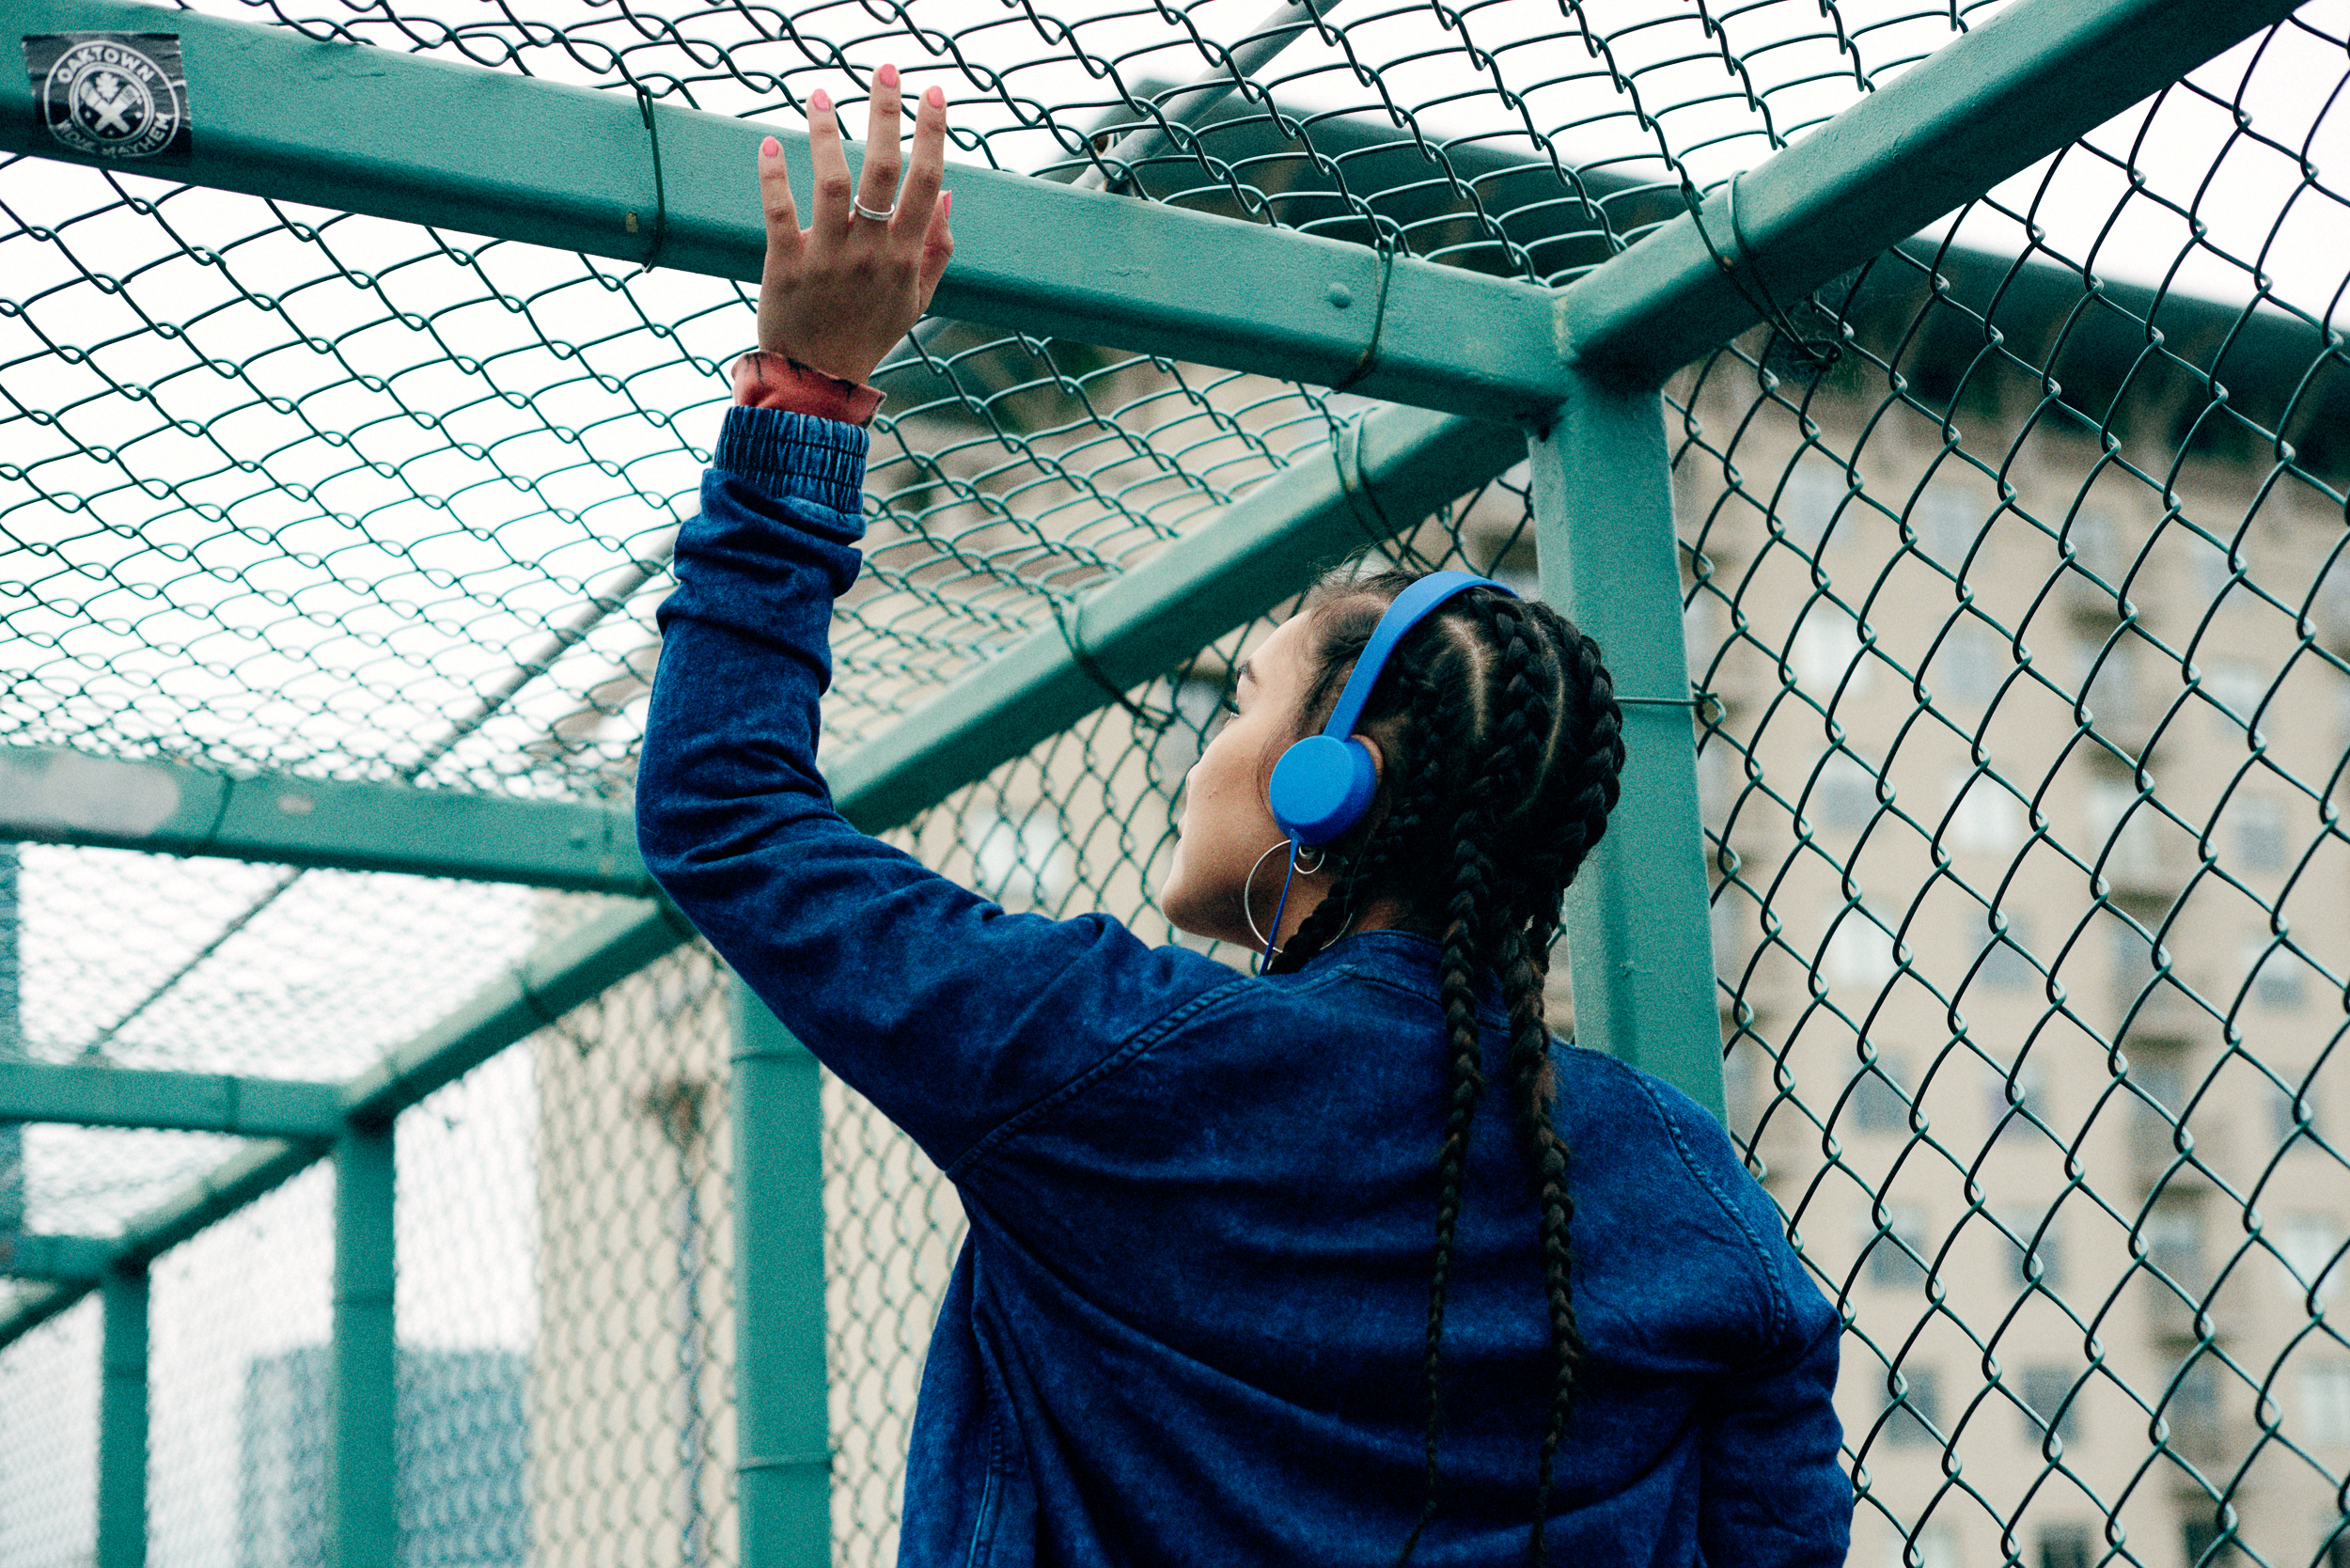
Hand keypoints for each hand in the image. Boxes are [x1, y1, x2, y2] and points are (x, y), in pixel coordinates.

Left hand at [756, 65, 953, 386]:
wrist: (819, 378)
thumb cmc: (870, 333)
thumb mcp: (917, 299)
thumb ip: (937, 249)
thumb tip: (949, 196)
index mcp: (905, 257)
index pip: (926, 183)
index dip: (932, 135)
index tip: (934, 94)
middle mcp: (870, 252)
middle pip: (882, 170)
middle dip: (887, 114)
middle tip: (884, 70)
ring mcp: (828, 258)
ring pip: (830, 182)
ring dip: (825, 132)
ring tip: (820, 94)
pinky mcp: (786, 264)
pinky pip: (779, 212)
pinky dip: (773, 175)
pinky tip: (770, 143)